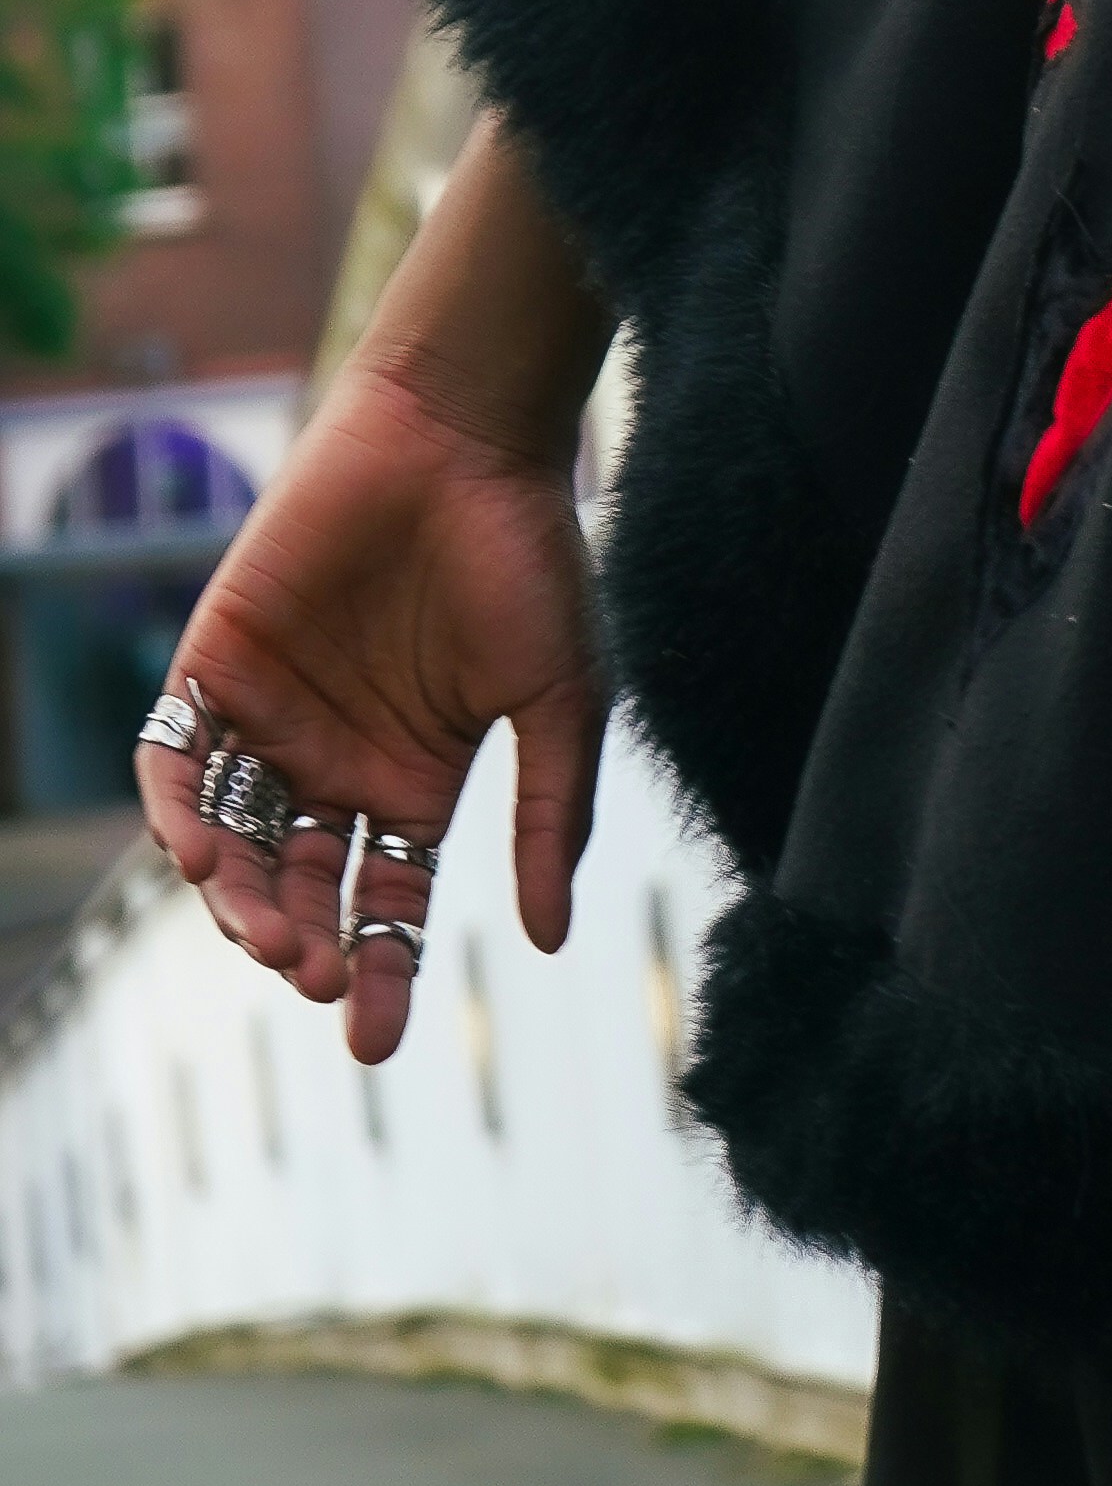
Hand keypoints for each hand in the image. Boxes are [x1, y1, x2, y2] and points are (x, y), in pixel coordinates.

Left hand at [132, 120, 609, 1064]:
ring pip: (232, 843)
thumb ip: (549, 818)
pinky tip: (199, 852)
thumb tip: (544, 941)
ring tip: (264, 932)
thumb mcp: (561, 702)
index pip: (385, 907)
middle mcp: (337, 764)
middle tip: (319, 974)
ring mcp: (274, 719)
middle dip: (303, 947)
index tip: (375, 1046)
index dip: (379, 976)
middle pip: (299, 891)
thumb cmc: (527, 560)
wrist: (461, 438)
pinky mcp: (217, 666)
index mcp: (417, 784)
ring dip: (237, 899)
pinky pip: (175, 762)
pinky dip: (176, 813)